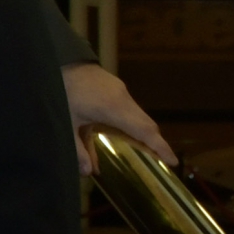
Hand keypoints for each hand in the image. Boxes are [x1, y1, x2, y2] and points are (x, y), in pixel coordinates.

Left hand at [61, 61, 172, 177]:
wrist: (60, 59)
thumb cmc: (63, 91)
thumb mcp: (68, 123)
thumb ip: (78, 149)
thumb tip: (88, 174)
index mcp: (114, 109)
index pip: (145, 131)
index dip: (161, 147)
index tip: (173, 161)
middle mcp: (123, 99)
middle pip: (147, 124)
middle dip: (156, 143)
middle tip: (162, 160)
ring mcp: (121, 91)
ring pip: (140, 116)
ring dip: (145, 132)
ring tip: (146, 149)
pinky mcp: (116, 86)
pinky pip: (132, 108)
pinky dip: (135, 122)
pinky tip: (125, 131)